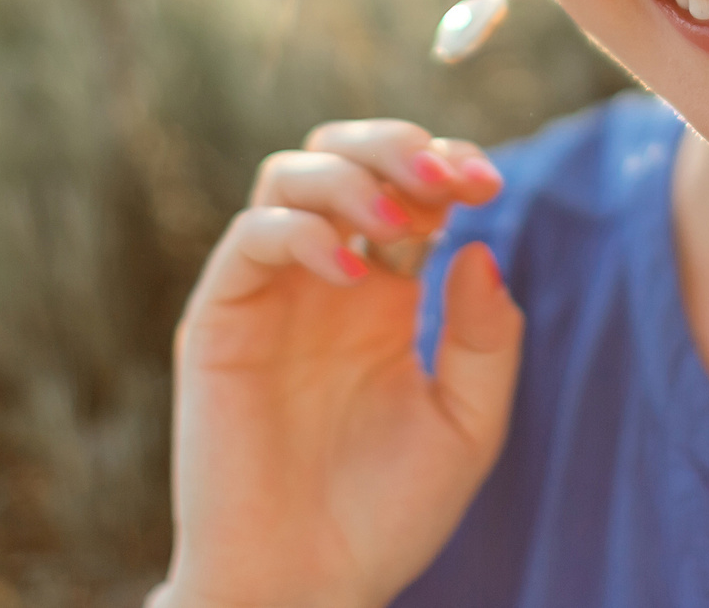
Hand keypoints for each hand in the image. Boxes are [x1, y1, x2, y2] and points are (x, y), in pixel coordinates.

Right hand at [159, 120, 520, 607]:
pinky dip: (301, 233)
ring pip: (289, 175)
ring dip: (351, 178)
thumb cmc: (383, 519)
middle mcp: (323, 279)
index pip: (409, 189)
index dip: (446, 165)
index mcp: (383, 294)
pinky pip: (250, 237)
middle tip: (447, 177)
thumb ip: (485, 339)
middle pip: (343, 154)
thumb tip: (481, 246)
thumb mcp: (467, 427)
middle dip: (397, 146)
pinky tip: (350, 276)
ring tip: (399, 225)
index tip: (488, 181)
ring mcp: (269, 294)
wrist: (306, 589)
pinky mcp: (219, 320)